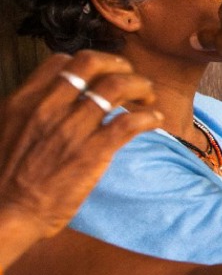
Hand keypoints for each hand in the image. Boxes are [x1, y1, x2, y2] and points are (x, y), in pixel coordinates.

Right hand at [0, 52, 159, 242]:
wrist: (6, 213)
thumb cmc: (5, 177)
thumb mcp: (6, 130)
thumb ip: (29, 112)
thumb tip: (51, 102)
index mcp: (24, 100)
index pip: (61, 62)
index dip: (87, 64)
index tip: (100, 75)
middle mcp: (48, 107)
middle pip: (91, 63)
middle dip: (118, 65)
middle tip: (130, 76)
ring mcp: (72, 128)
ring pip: (117, 86)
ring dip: (140, 86)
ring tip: (148, 96)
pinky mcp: (94, 151)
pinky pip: (130, 121)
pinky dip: (149, 116)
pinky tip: (154, 120)